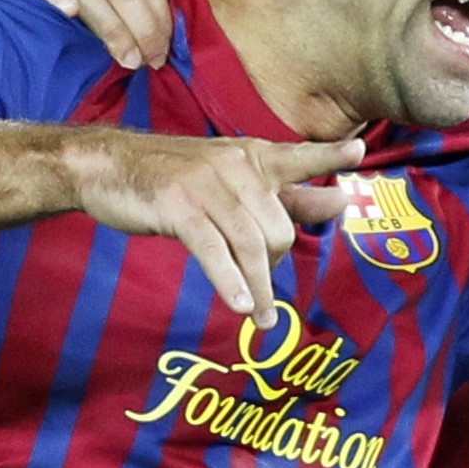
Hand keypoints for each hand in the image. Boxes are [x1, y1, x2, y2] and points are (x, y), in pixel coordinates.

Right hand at [65, 130, 364, 326]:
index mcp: (254, 157)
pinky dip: (229, 281)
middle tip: (263, 288)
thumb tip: (340, 199)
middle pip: (278, 227)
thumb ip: (287, 194)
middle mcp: (237, 166)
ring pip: (250, 243)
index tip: (361, 150)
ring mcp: (207, 185)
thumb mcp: (233, 179)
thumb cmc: (177, 177)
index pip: (300, 157)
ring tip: (263, 317)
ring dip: (260, 287)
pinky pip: (213, 249)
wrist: (107, 165)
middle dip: (275, 265)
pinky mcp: (178, 207)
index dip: (330, 154)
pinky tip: (239, 304)